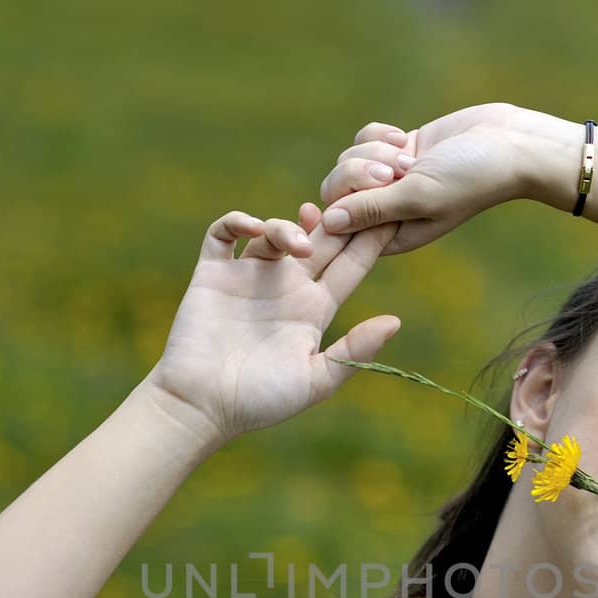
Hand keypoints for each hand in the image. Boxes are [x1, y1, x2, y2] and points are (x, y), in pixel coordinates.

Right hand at [149, 205, 400, 444]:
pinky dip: (237, 222)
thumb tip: (395, 321)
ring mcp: (249, 277)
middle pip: (320, 238)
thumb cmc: (260, 401)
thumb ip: (354, 351)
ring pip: (275, 231)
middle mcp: (286, 287)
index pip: (350, 264)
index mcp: (315, 309)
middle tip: (355, 191)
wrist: (202, 406)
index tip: (392, 211)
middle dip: (338, 214)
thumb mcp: (316, 380)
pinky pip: (224, 233)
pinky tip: (253, 228)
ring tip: (300, 244)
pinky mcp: (213, 274)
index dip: (370, 238)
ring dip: (289, 227)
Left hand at [303, 102, 532, 256]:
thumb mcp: (419, 195)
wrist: (509, 145)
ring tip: (409, 155)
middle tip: (396, 169)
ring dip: (374, 152)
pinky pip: (363, 140)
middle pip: (336, 192)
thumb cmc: (471, 177)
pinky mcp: (396, 151)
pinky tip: (406, 138)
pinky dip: (380, 135)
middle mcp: (387, 212)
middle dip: (359, 174)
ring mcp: (390, 180)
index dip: (321, 222)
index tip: (307, 210)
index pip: (339, 233)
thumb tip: (328, 223)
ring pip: (348, 161)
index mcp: (390, 237)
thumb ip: (372, 209)